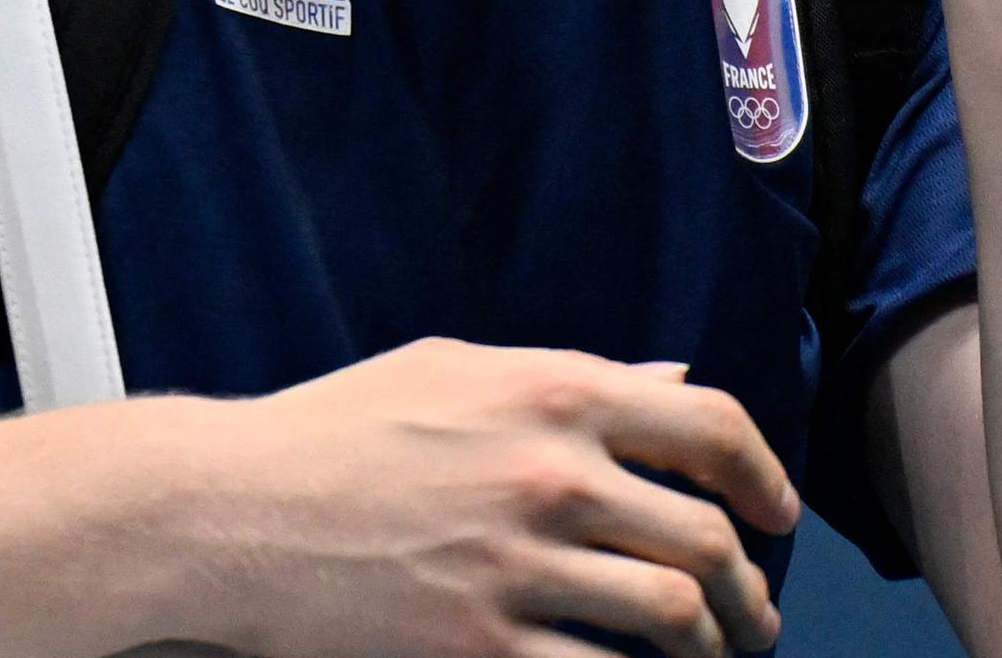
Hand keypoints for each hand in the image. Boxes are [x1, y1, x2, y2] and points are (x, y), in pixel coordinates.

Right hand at [183, 338, 794, 657]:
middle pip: (704, 538)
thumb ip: (573, 378)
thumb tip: (669, 383)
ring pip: (673, 617)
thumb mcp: (455, 371)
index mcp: (552, 394)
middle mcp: (550, 475)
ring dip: (713, 645)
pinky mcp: (479, 647)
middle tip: (755, 614)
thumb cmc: (332, 433)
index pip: (710, 425)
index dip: (763, 474)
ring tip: (714, 656)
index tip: (773, 512)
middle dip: (748, 587)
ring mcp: (517, 565)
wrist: (227, 511)